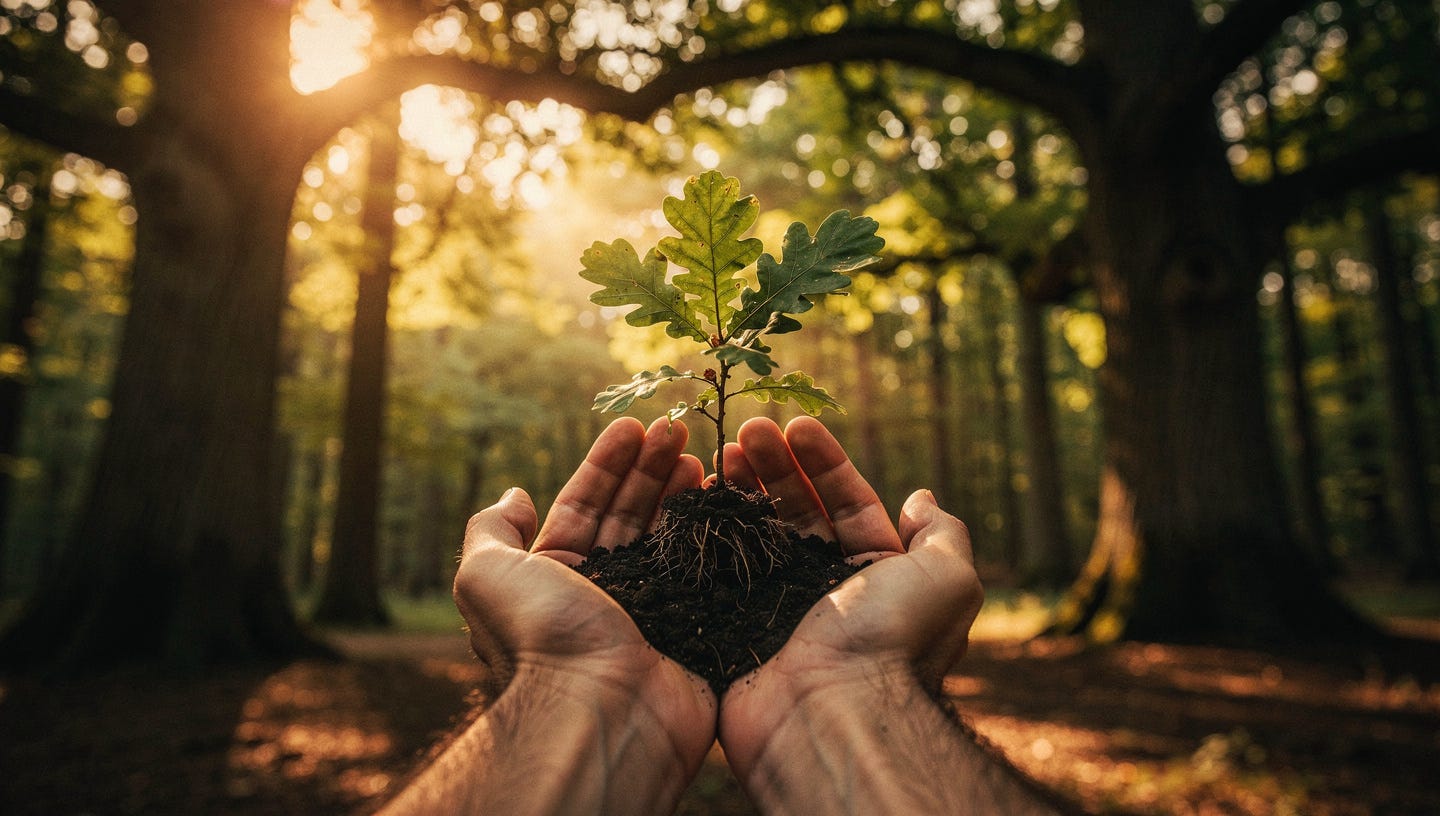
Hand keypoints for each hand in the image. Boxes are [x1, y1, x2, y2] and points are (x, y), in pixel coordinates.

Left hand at [449, 416, 714, 812]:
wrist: (602, 709)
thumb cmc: (542, 638)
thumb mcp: (487, 576)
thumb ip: (490, 532)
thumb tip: (513, 496)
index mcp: (556, 580)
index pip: (583, 507)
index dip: (607, 464)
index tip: (633, 426)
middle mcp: (604, 594)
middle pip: (630, 515)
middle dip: (651, 469)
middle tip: (677, 429)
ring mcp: (653, 611)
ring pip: (670, 538)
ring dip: (683, 492)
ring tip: (702, 454)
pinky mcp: (694, 629)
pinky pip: (706, 571)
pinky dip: (715, 533)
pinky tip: (725, 497)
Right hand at [716, 417, 984, 801]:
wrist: (829, 712)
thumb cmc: (891, 641)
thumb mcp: (946, 579)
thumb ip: (943, 534)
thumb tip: (921, 498)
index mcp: (873, 576)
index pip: (846, 503)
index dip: (823, 461)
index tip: (795, 425)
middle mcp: (824, 590)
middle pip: (795, 511)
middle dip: (773, 466)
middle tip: (746, 430)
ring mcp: (775, 607)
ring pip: (753, 534)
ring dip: (740, 488)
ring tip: (718, 450)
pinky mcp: (733, 627)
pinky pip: (717, 569)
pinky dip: (707, 532)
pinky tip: (695, 495)